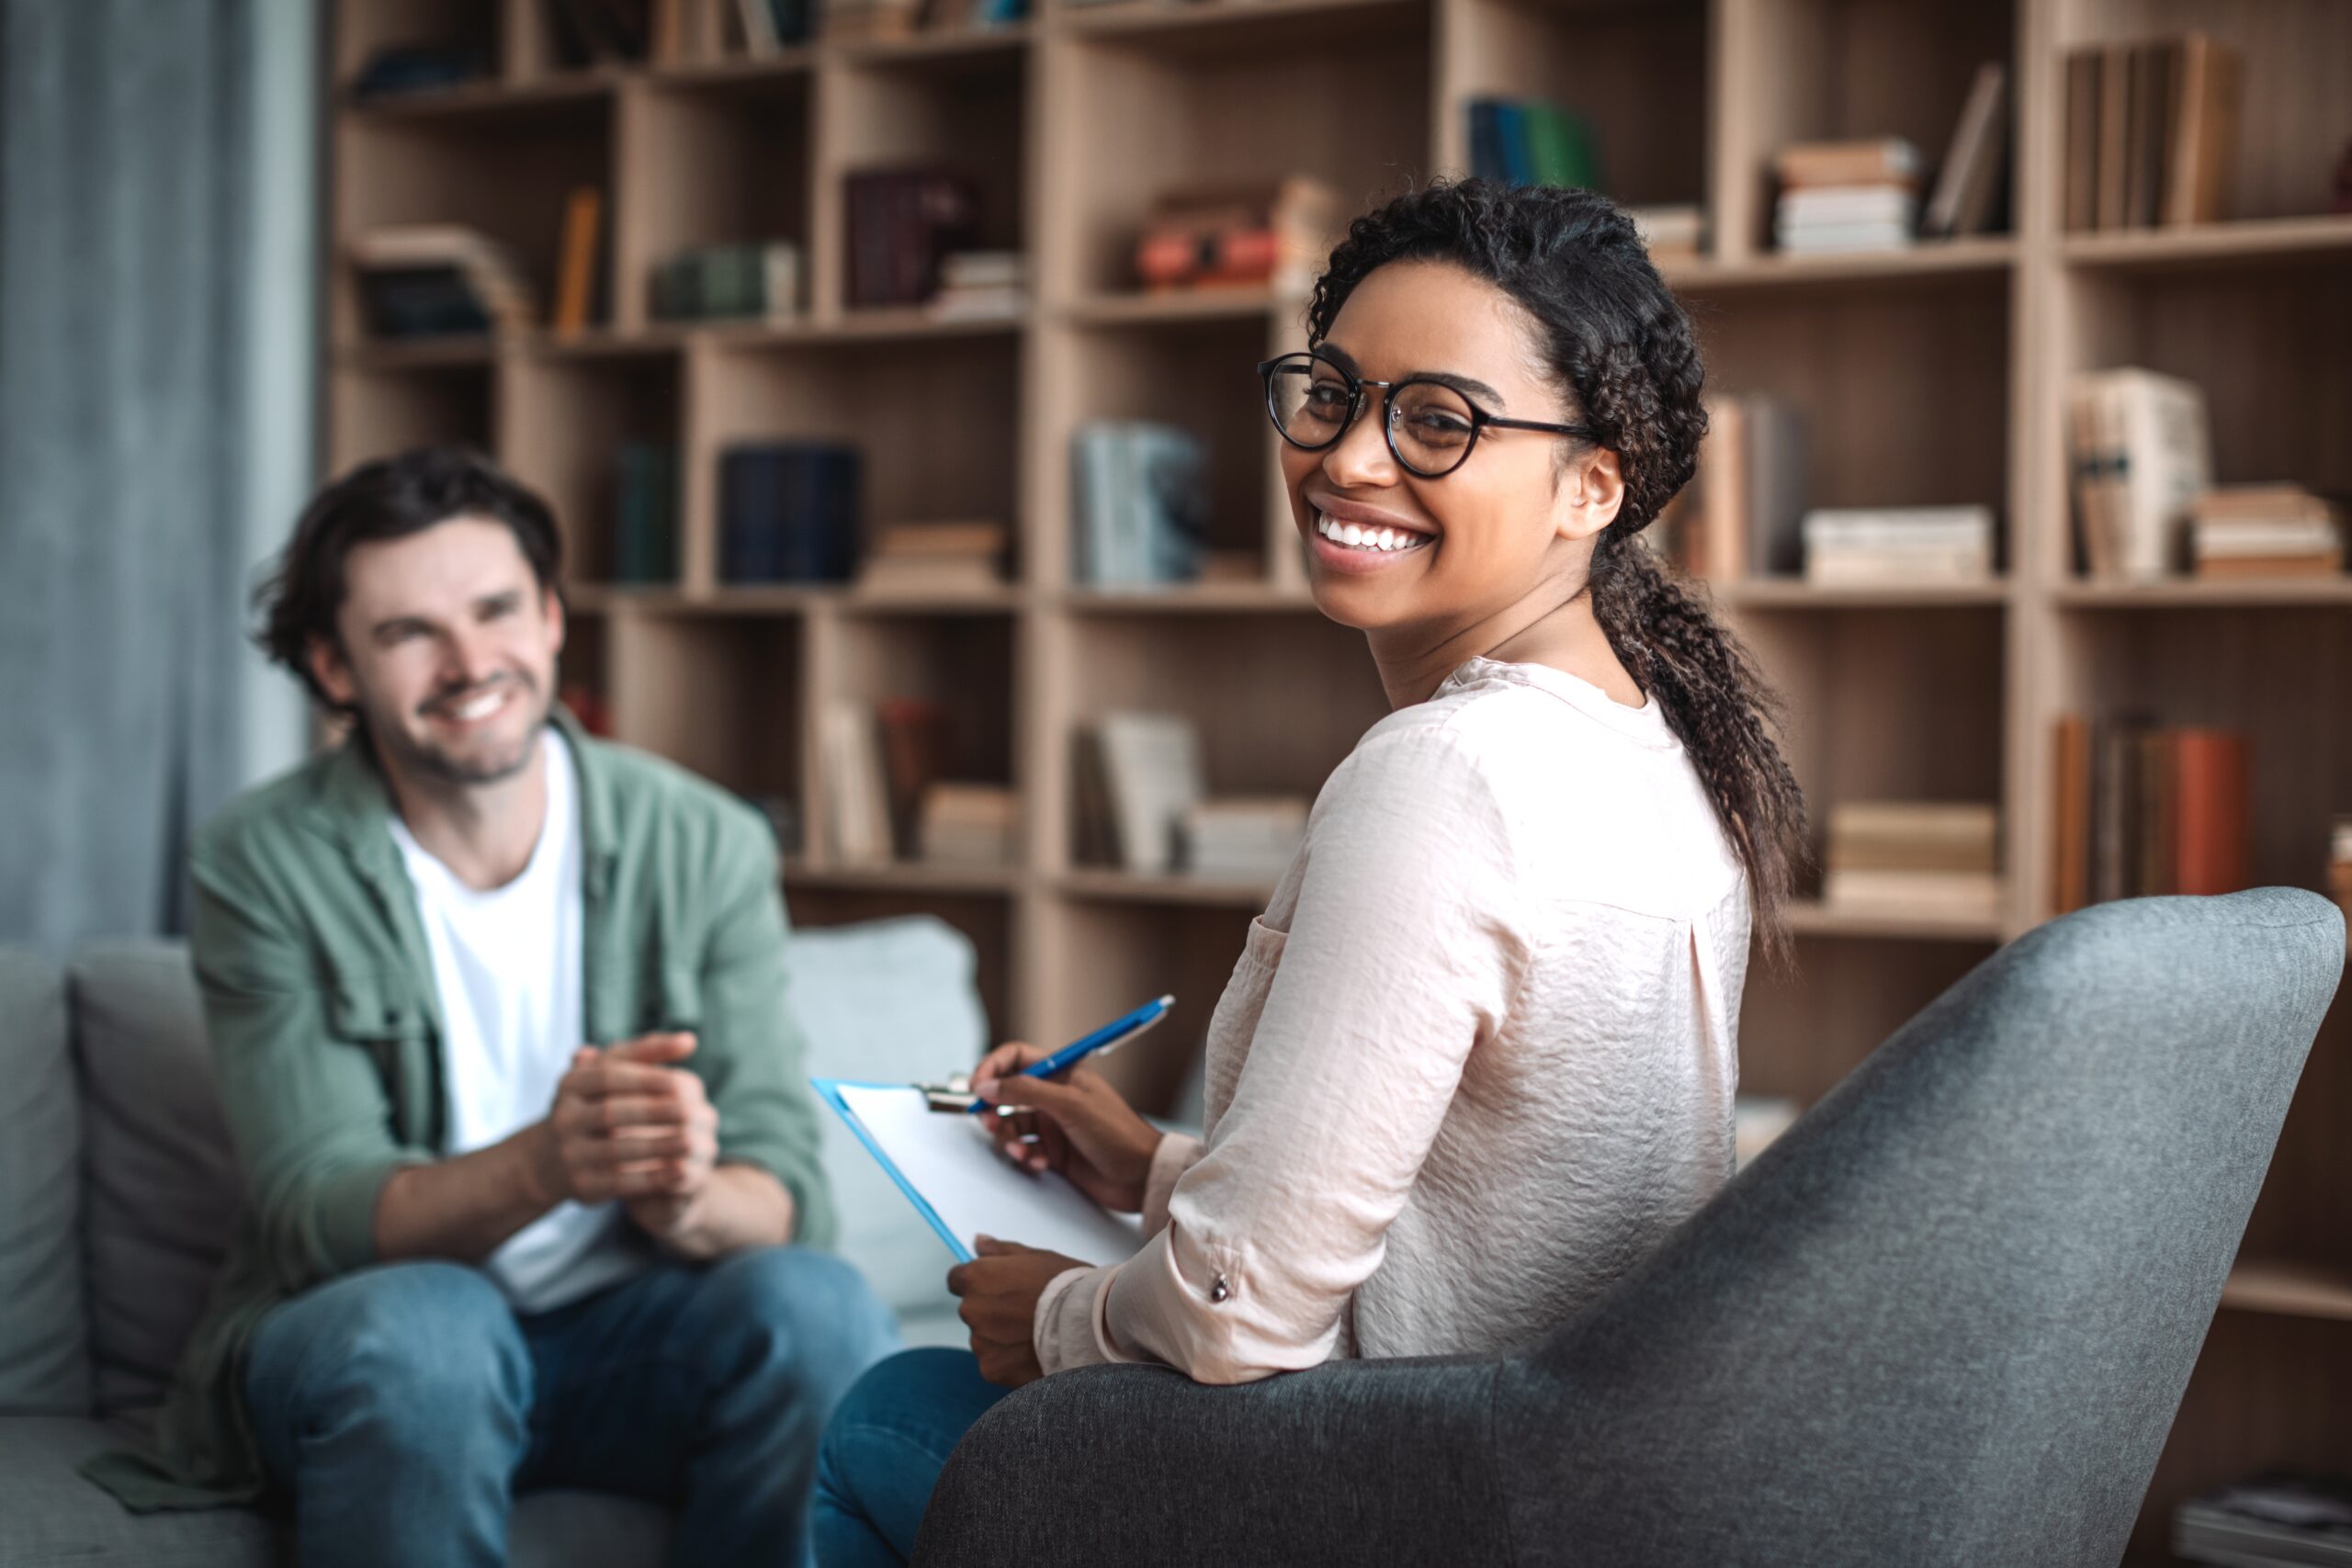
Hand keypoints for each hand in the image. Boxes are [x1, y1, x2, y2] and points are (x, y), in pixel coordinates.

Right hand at [535, 1032, 719, 1238]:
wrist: (548, 1160)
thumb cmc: (594, 1104)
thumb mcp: (608, 1074)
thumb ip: (647, 1054)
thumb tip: (690, 1040)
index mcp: (571, 1085)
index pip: (609, 1076)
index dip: (646, 1078)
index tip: (681, 1081)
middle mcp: (565, 1118)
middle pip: (613, 1113)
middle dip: (655, 1112)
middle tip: (691, 1112)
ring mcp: (570, 1153)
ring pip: (617, 1149)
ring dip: (657, 1146)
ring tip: (691, 1142)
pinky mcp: (582, 1184)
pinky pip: (619, 1181)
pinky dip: (651, 1177)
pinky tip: (679, 1171)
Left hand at [947, 1236, 1085, 1387]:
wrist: (1088, 1325)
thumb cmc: (1065, 1285)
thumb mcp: (1035, 1257)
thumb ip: (1000, 1251)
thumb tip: (978, 1242)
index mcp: (977, 1278)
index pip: (957, 1280)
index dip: (978, 1283)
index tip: (997, 1288)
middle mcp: (972, 1309)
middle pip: (972, 1309)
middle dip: (992, 1309)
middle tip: (1024, 1311)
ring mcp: (980, 1342)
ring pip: (983, 1337)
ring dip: (999, 1336)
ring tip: (1032, 1333)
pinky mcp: (991, 1368)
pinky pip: (993, 1362)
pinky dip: (1008, 1360)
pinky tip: (1031, 1352)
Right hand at [971, 1041, 1163, 1212]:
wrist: (1141, 1177)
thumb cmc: (1116, 1132)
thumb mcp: (1069, 1104)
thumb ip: (1025, 1091)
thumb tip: (985, 1085)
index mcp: (1062, 1072)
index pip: (1016, 1057)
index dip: (993, 1067)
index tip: (976, 1087)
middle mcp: (1054, 1096)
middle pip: (1007, 1093)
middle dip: (994, 1109)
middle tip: (991, 1123)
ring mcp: (1053, 1125)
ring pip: (1011, 1125)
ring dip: (1009, 1139)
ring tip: (1021, 1153)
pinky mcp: (1053, 1152)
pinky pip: (1024, 1150)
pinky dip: (1025, 1157)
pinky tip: (1039, 1164)